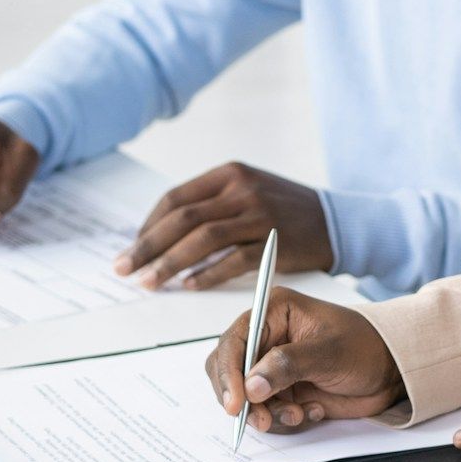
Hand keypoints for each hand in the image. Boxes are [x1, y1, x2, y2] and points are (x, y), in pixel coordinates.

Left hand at [115, 162, 332, 289]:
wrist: (337, 221)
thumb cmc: (284, 209)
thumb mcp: (248, 190)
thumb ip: (211, 203)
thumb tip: (161, 232)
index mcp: (229, 174)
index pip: (176, 199)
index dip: (148, 226)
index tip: (132, 248)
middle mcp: (242, 190)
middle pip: (183, 219)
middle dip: (147, 246)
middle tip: (124, 269)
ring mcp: (259, 215)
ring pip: (202, 240)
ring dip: (170, 264)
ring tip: (149, 283)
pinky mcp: (275, 243)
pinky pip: (233, 261)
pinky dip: (207, 275)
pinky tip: (189, 287)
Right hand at [205, 287, 404, 431]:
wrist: (391, 372)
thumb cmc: (365, 346)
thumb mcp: (328, 352)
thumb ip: (287, 365)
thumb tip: (251, 386)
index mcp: (273, 312)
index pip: (233, 341)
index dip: (228, 372)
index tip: (236, 403)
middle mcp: (266, 338)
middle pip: (229, 372)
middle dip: (244, 400)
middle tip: (264, 419)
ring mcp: (272, 367)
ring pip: (246, 398)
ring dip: (269, 413)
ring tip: (300, 414)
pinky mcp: (282, 391)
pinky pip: (266, 412)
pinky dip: (285, 419)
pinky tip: (312, 410)